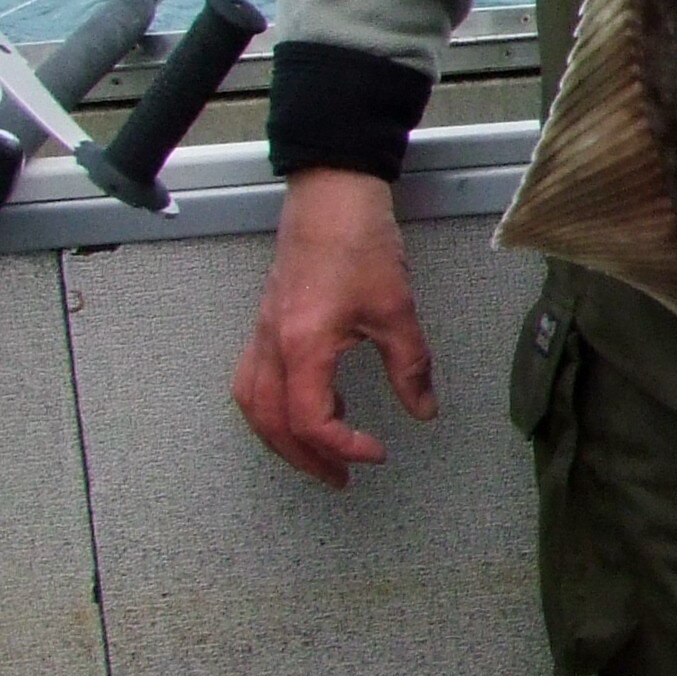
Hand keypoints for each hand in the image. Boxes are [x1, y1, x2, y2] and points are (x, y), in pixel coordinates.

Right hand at [233, 168, 435, 488]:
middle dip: (305, 458)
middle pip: (272, 423)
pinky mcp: (266, 324)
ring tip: (318, 456)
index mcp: (302, 346)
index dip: (342, 445)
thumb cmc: (359, 243)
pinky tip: (303, 411)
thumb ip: (410, 366)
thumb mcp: (396, 309)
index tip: (375, 452)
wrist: (331, 196)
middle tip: (341, 479)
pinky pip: (254, 381)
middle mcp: (272, 346)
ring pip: (253, 405)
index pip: (310, 419)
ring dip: (281, 439)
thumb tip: (423, 410)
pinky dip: (272, 409)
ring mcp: (263, 335)